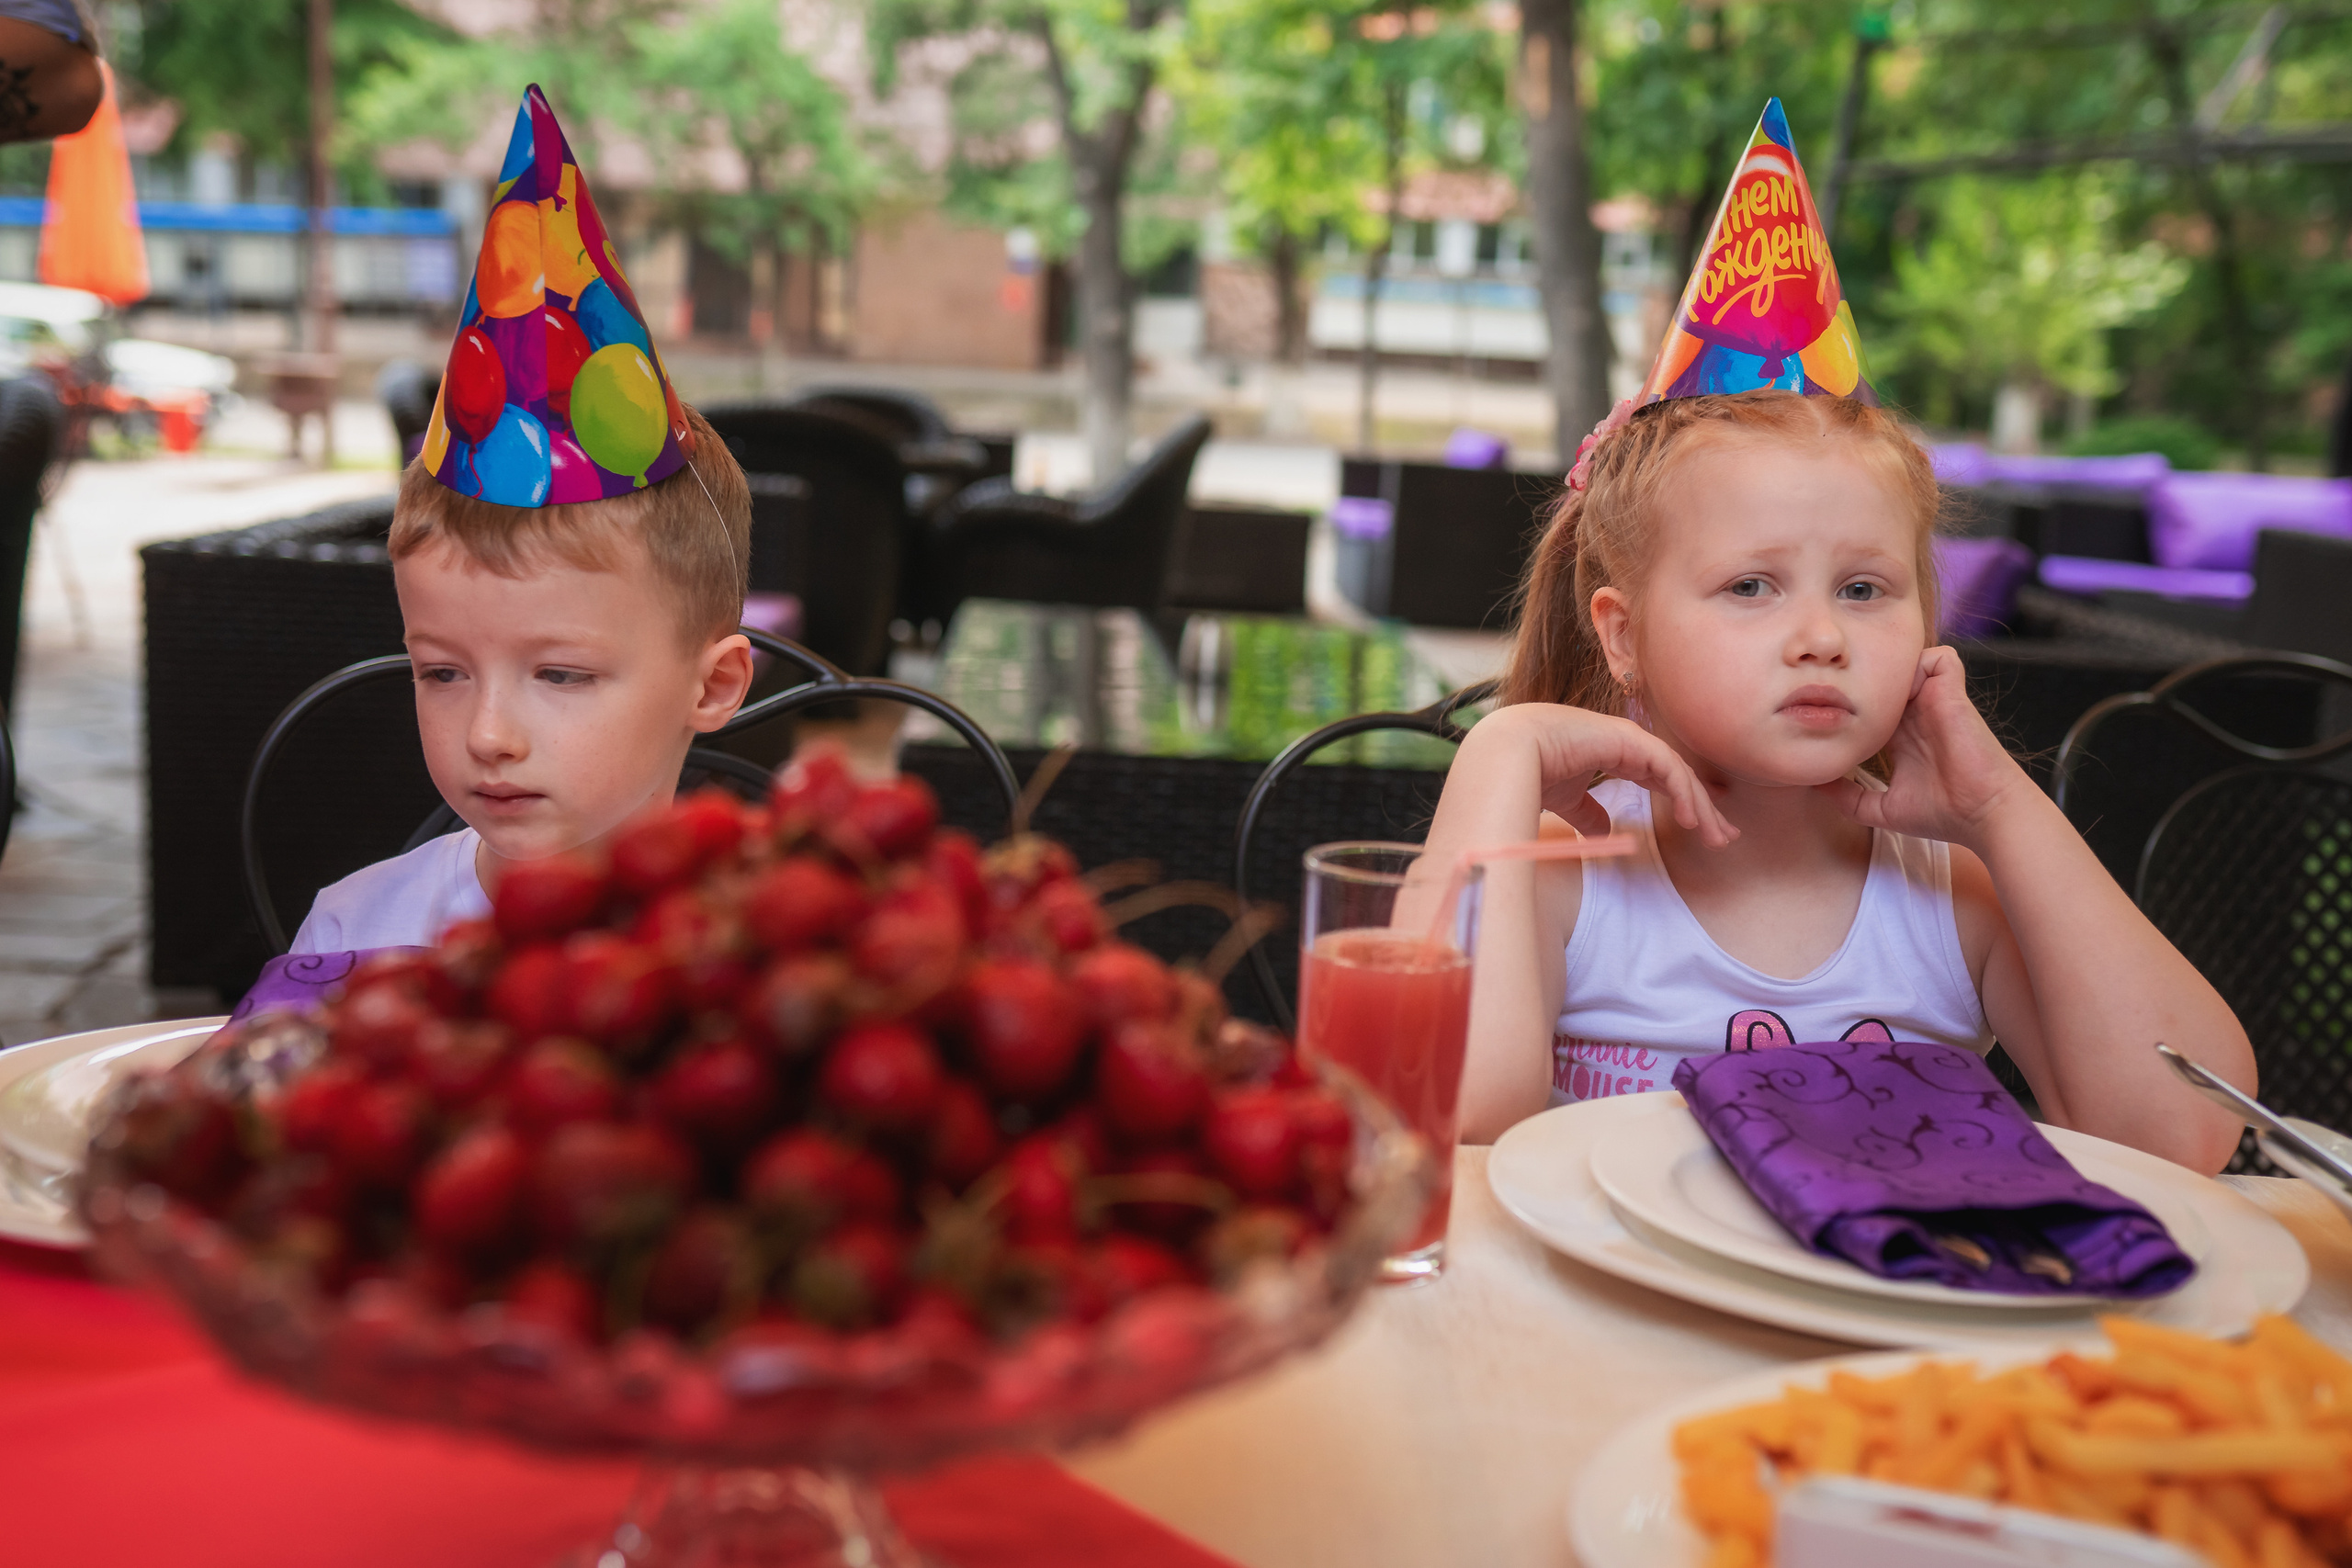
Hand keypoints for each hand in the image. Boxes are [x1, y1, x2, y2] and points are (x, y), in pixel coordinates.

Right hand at [1479, 703, 1738, 846]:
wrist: (1507, 754)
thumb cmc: (1528, 773)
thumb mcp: (1566, 800)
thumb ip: (1588, 813)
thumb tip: (1604, 831)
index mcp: (1614, 753)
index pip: (1662, 778)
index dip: (1684, 803)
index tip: (1703, 831)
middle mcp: (1628, 742)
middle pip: (1678, 777)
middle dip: (1703, 807)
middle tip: (1725, 837)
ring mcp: (1630, 737)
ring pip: (1678, 773)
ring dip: (1699, 804)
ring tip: (1715, 834)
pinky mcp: (1629, 739)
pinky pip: (1667, 768)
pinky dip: (1683, 792)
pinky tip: (1691, 817)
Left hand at [1816, 646, 2032, 852]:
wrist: (1983, 812)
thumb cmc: (1943, 814)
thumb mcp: (1882, 808)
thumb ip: (1848, 797)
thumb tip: (1814, 784)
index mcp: (1901, 737)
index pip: (1869, 710)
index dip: (1847, 708)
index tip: (1822, 713)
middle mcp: (1916, 715)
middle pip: (1882, 683)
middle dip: (1859, 682)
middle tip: (1833, 691)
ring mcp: (1935, 701)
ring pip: (1905, 665)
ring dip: (1886, 669)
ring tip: (1862, 686)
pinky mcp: (1952, 691)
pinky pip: (1938, 655)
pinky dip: (1919, 662)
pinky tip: (1894, 687)